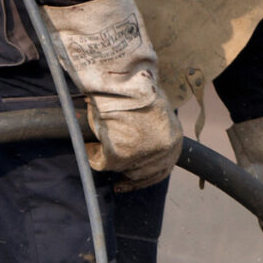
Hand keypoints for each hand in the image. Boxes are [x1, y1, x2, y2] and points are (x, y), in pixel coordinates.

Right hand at [44, 0, 181, 190]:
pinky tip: (89, 143)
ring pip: (120, 168)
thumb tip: (139, 138)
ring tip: (97, 145)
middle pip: (142, 173)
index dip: (146, 176)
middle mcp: (161, 153)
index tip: (133, 179)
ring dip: (109, 158)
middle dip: (128, 174)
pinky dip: (92, 154)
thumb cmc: (138, 88)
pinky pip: (99, 161)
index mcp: (174, 141)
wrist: (125, 81)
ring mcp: (140, 157)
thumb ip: (152, 129)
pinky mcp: (118, 157)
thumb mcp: (156, 110)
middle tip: (116, 181)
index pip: (162, 169)